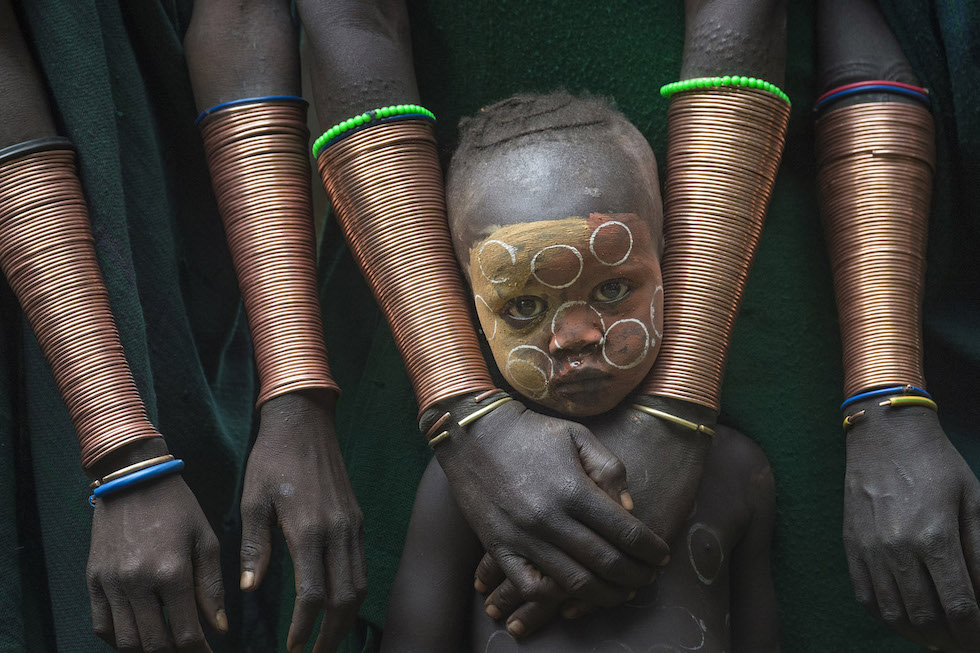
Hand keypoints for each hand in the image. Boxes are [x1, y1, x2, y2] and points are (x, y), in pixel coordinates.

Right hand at [87, 467, 226, 650]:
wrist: (133, 478)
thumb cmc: (177, 507)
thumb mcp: (205, 540)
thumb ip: (212, 587)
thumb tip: (220, 628)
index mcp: (171, 572)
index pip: (185, 633)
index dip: (200, 652)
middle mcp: (137, 582)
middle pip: (154, 644)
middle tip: (189, 648)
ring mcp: (111, 583)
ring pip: (126, 642)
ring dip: (147, 649)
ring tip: (166, 643)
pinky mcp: (93, 580)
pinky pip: (101, 626)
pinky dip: (118, 639)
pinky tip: (137, 634)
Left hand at [239, 390, 365, 652]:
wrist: (305, 422)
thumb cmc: (272, 458)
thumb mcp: (253, 500)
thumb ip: (254, 546)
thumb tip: (249, 589)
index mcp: (308, 529)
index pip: (313, 593)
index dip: (304, 626)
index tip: (290, 646)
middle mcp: (337, 530)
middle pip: (345, 598)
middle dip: (332, 634)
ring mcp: (352, 524)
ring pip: (360, 584)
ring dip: (348, 618)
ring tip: (329, 640)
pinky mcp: (356, 518)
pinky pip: (361, 565)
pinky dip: (354, 593)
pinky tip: (340, 605)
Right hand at [432, 396, 670, 612]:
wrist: (473, 432)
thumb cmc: (531, 431)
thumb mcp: (578, 437)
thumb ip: (610, 471)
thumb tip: (630, 512)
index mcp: (574, 489)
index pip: (626, 532)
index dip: (650, 549)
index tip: (661, 556)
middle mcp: (551, 518)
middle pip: (606, 562)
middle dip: (635, 575)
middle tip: (648, 577)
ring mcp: (523, 536)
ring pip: (574, 582)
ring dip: (605, 594)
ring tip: (621, 592)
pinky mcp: (499, 546)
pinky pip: (530, 585)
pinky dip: (554, 597)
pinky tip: (570, 594)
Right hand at [843, 397, 979, 651]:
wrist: (882, 432)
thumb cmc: (935, 462)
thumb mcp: (973, 499)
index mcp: (934, 536)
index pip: (960, 606)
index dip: (974, 633)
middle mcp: (898, 548)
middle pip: (925, 617)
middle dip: (950, 639)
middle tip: (963, 642)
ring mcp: (869, 548)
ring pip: (893, 613)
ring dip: (918, 632)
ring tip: (936, 635)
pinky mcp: (851, 544)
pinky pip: (865, 596)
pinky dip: (886, 616)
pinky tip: (903, 616)